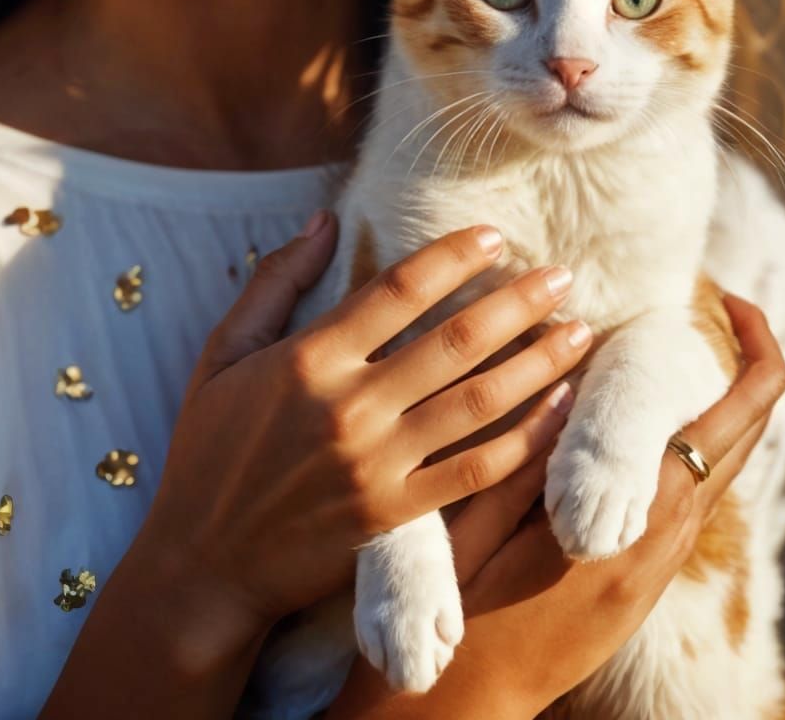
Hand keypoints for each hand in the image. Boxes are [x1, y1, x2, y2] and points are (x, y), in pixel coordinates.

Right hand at [135, 214, 592, 663]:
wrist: (205, 564)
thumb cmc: (209, 450)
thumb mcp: (222, 354)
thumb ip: (274, 281)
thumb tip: (325, 218)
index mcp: (309, 359)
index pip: (398, 289)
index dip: (452, 256)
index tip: (494, 235)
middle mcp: (351, 407)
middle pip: (454, 341)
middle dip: (517, 303)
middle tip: (563, 275)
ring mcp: (378, 466)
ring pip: (478, 404)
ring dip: (537, 364)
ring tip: (579, 334)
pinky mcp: (396, 519)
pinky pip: (476, 474)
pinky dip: (525, 440)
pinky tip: (558, 410)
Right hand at [325, 291, 784, 717]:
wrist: (462, 710)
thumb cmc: (459, 615)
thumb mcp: (474, 521)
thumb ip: (521, 453)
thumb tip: (564, 376)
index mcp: (632, 526)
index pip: (728, 426)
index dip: (750, 355)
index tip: (726, 298)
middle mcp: (661, 547)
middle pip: (742, 442)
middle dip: (747, 365)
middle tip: (714, 303)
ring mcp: (653, 570)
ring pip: (715, 470)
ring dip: (712, 402)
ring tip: (666, 341)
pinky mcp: (638, 584)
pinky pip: (683, 498)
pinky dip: (680, 441)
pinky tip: (634, 414)